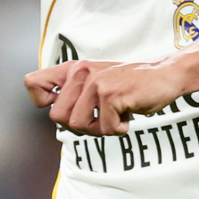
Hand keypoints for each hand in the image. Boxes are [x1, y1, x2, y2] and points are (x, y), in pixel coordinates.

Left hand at [24, 57, 183, 135]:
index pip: (32, 84)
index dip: (43, 103)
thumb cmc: (130, 84)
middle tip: (99, 118)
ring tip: (114, 116)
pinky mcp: (110, 94)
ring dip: (99, 129)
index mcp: (73, 69)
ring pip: (78, 125)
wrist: (165, 75)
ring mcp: (95, 83)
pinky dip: (119, 129)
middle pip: (57, 117)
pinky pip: (105, 128)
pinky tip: (127, 115)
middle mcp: (80, 72)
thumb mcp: (97, 82)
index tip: (67, 106)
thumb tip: (54, 114)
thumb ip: (74, 93)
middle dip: (79, 126)